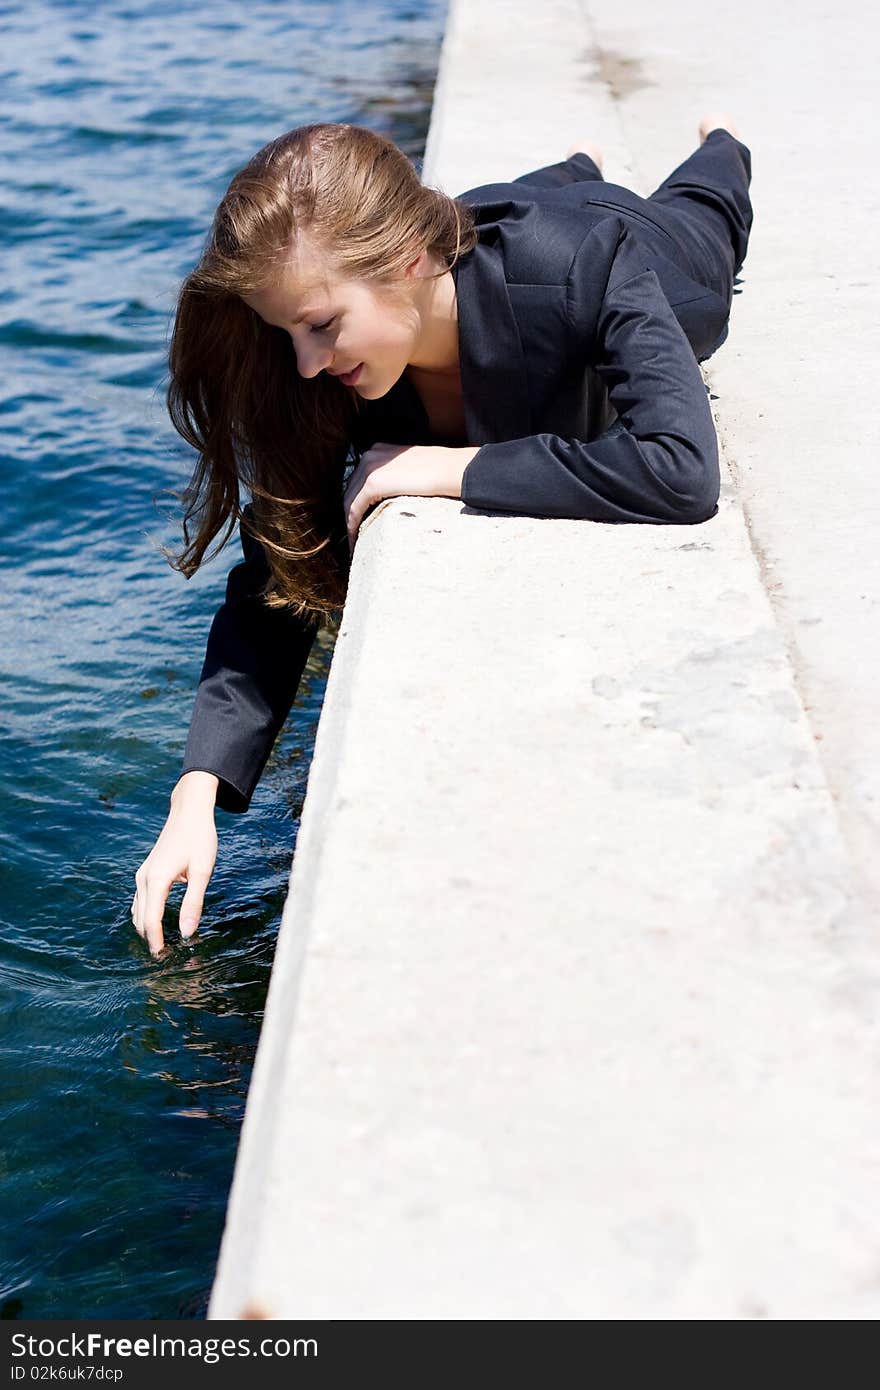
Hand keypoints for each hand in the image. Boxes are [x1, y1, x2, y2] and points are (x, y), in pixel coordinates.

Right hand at [132, 772, 218, 955]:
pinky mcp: (147, 872)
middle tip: (166, 959)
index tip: (163, 960)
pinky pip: (141, 900)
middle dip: (151, 940)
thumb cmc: (200, 838)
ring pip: (138, 911)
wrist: (189, 811)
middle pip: (140, 919)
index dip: (156, 942)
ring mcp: (142, 874)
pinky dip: (147, 916)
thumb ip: (194, 903)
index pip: (151, 920)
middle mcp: (144, 878)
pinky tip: (159, 924)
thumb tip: (187, 933)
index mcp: (157, 879)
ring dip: (147, 929)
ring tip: (163, 946)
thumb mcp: (203, 871)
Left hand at [343, 441, 477, 554]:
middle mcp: (369, 456)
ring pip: (349, 500)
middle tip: (354, 533)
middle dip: (350, 512)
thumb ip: (395, 475)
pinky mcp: (372, 483)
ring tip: (354, 542)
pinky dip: (352, 525)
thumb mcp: (410, 467)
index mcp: (378, 451)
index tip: (359, 518)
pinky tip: (355, 540)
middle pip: (351, 490)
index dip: (356, 501)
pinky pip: (354, 508)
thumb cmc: (439, 471)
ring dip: (350, 522)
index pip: (359, 479)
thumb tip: (391, 493)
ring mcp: (369, 468)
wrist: (450, 469)